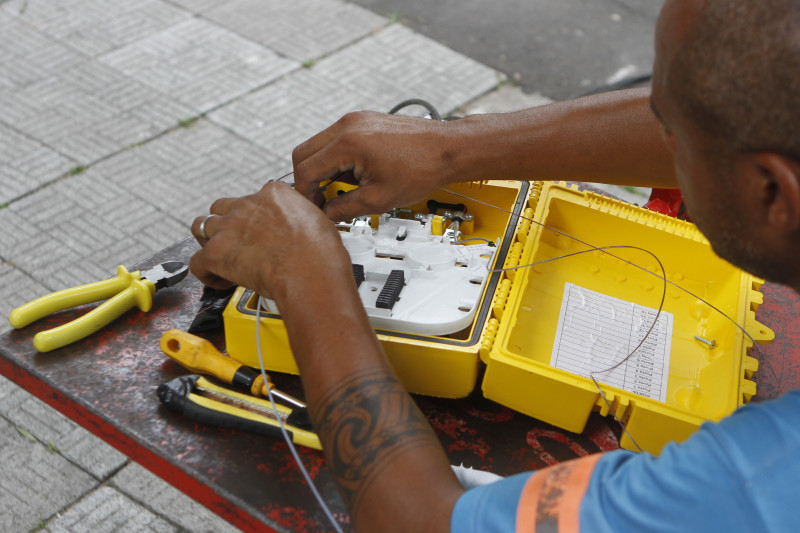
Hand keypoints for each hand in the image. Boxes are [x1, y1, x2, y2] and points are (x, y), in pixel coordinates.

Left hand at [189, 182, 350, 303]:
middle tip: (238, 244)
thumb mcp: (317, 220)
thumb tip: (302, 228)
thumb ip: (300, 218)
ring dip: (209, 242)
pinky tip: (220, 281)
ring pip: (201, 227)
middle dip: (226, 225)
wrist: (310, 271)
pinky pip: (197, 262)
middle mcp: (246, 206)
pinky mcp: (216, 253)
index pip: (253, 199)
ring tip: (221, 258)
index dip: (255, 218)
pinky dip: (205, 273)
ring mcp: (228, 228)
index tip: (262, 233)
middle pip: (222, 208)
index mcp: (272, 194)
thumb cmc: (320, 252)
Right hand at [292, 111, 460, 220]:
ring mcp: (354, 120)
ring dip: (323, 169)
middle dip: (308, 180)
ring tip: (345, 188)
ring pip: (318, 146)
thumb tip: (326, 214)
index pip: (305, 170)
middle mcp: (347, 125)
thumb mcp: (378, 199)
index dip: (305, 195)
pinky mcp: (363, 121)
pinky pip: (335, 140)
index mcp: (348, 143)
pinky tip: (355, 175)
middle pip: (303, 153)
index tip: (313, 209)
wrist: (447, 149)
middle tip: (322, 200)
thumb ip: (344, 208)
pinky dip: (337, 159)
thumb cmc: (422, 168)